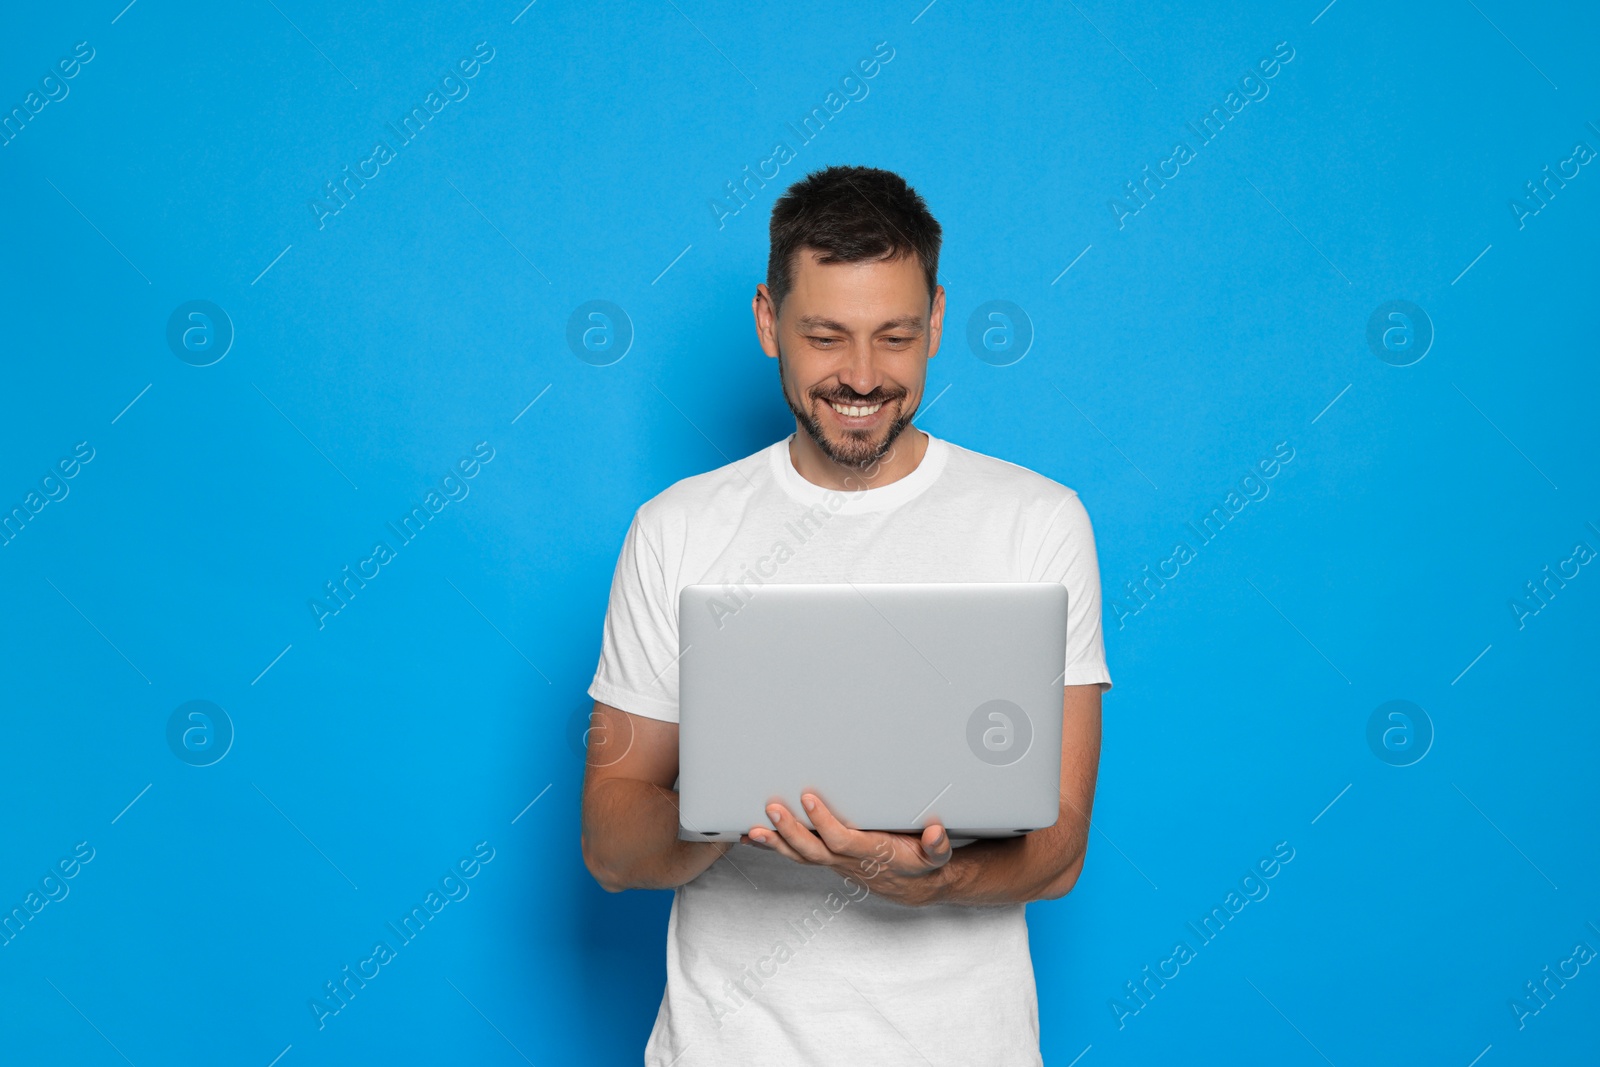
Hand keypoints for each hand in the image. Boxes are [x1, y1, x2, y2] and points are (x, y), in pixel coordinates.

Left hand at [743, 792, 953, 906]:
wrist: (912, 887)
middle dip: (790, 832)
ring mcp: (835, 863)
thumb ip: (937, 846)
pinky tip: (755, 838)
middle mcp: (849, 861)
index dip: (824, 822)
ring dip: (776, 843)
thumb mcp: (936, 856)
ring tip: (753, 830)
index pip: (842, 840)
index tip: (809, 798)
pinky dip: (776, 847)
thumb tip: (935, 834)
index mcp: (872, 854)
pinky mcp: (828, 860)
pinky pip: (798, 856)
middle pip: (813, 850)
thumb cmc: (920, 864)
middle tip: (771, 810)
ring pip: (801, 856)